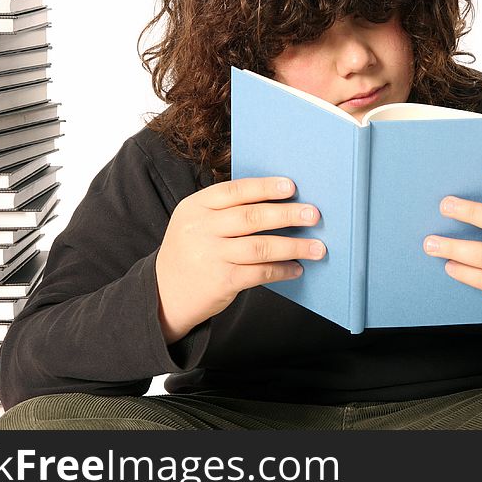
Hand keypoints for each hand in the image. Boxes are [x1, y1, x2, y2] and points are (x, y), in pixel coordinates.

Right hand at [155, 177, 325, 342]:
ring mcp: (210, 256)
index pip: (235, 191)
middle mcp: (201, 229)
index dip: (265, 188)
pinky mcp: (221, 282)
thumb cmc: (191, 252)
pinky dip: (282, 270)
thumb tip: (278, 202)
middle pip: (252, 217)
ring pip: (260, 246)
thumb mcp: (196, 222)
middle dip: (287, 214)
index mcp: (195, 207)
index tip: (292, 187)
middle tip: (313, 215)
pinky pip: (259, 272)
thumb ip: (225, 211)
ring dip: (293, 246)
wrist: (163, 294)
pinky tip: (296, 268)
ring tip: (317, 247)